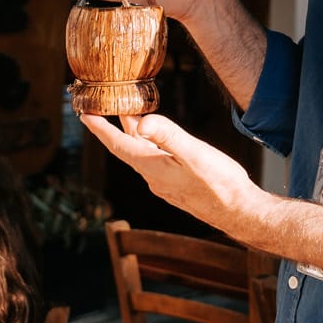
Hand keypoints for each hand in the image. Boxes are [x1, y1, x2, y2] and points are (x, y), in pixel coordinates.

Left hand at [84, 112, 261, 231]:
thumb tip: (142, 122)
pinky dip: (149, 145)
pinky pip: (155, 161)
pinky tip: (158, 141)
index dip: (99, 128)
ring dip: (132, 135)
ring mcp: (165, 183)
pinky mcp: (177, 186)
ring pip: (141, 154)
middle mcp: (154, 177)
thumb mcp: (195, 155)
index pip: (118, 144)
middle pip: (126, 148)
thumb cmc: (221, 184)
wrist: (239, 212)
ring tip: (129, 115)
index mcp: (152, 167)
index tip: (83, 114)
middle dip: (112, 129)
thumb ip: (169, 136)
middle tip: (100, 109)